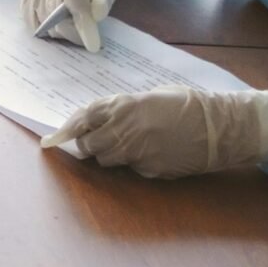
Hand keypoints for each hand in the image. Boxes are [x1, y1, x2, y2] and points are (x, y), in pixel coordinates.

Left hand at [41, 86, 267, 177]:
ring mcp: (138, 152)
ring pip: (107, 160)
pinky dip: (135, 164)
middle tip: (95, 141)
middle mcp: (126, 130)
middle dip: (88, 144)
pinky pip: (133, 169)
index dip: (66, 130)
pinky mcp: (151, 169)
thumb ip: (119, 107)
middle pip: (89, 145)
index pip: (83, 119)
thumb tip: (93, 119)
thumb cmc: (182, 104)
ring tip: (128, 145)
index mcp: (123, 106)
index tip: (50, 140)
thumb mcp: (146, 97)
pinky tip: (152, 153)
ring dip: (109, 155)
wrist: (218, 125)